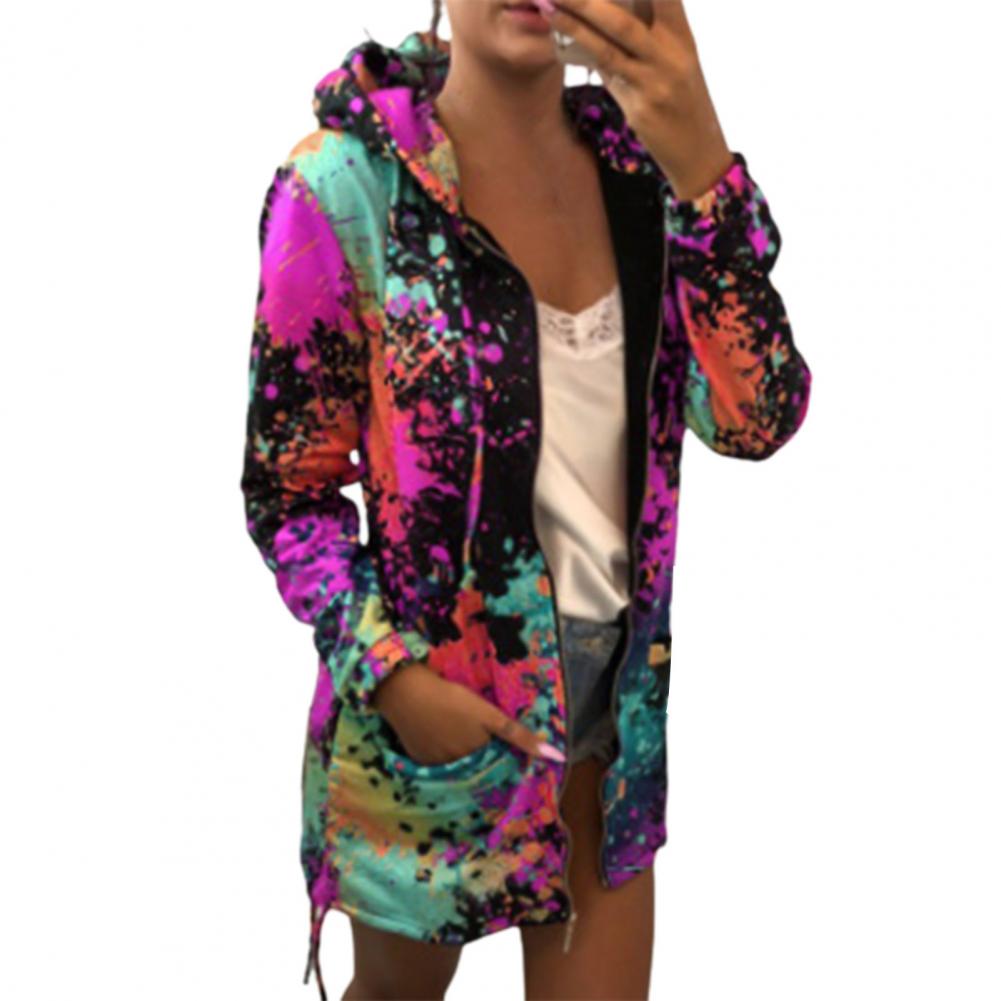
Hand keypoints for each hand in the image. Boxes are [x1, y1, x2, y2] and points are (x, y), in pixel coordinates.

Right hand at [372, 661, 565, 764]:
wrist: (406, 692)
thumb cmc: (450, 699)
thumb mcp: (488, 714)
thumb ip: (519, 736)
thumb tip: (557, 756)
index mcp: (475, 758)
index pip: (497, 763)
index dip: (502, 751)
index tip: (502, 743)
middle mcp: (456, 768)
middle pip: (476, 764)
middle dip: (481, 754)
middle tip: (474, 729)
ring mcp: (434, 765)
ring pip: (456, 764)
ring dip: (460, 753)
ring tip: (456, 727)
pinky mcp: (417, 758)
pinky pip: (435, 761)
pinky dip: (440, 750)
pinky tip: (439, 731)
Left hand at [542, 0, 734, 199]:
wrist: (698, 154)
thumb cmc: (680, 107)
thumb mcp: (670, 66)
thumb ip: (638, 43)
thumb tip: (599, 23)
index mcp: (682, 34)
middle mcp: (674, 51)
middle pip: (628, 11)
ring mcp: (659, 78)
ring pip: (614, 39)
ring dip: (578, 20)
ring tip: (550, 4)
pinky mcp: (643, 104)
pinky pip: (608, 72)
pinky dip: (583, 52)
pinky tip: (561, 41)